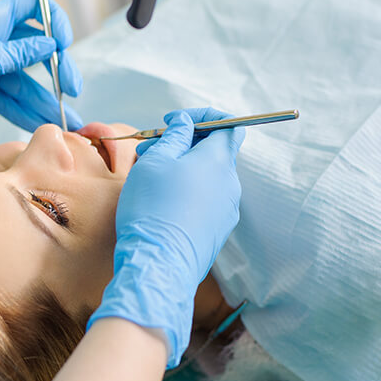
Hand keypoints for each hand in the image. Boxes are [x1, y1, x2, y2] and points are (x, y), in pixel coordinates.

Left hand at [0, 0, 82, 154]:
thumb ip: (16, 54)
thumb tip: (50, 44)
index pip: (30, 8)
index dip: (52, 20)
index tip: (65, 43)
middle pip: (36, 50)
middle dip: (57, 70)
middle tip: (73, 90)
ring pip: (26, 82)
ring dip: (46, 100)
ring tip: (67, 120)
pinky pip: (12, 100)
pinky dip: (26, 111)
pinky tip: (43, 123)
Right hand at [87, 108, 244, 367]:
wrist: (158, 263)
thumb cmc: (153, 207)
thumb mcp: (156, 162)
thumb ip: (174, 136)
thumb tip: (186, 123)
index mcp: (218, 161)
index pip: (228, 125)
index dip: (202, 117)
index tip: (173, 121)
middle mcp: (230, 184)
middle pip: (214, 151)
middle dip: (183, 143)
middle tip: (151, 148)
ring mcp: (227, 210)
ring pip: (208, 177)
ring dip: (182, 168)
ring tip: (150, 176)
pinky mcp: (217, 231)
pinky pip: (206, 200)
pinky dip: (187, 191)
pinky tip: (161, 201)